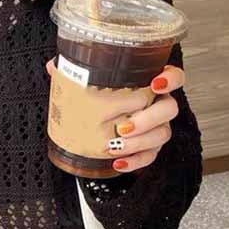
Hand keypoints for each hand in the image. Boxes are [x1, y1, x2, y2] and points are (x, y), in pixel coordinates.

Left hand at [45, 60, 184, 173]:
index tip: (155, 83)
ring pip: (163, 134)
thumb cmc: (98, 100)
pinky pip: (150, 156)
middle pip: (170, 109)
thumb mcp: (86, 84)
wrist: (94, 126)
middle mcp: (158, 104)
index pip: (174, 76)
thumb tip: (54, 65)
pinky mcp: (151, 148)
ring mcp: (158, 127)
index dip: (172, 79)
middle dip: (148, 119)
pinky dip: (135, 161)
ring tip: (114, 146)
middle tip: (123, 127)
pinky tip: (118, 163)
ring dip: (139, 143)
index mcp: (148, 84)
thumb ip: (74, 72)